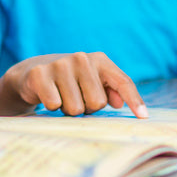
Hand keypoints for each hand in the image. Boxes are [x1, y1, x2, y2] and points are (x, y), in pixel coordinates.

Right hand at [2, 52, 147, 117]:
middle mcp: (81, 58)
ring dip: (68, 109)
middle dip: (87, 108)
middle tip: (76, 99)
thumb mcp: (93, 83)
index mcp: (100, 60)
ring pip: (75, 108)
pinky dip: (52, 106)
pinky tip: (48, 96)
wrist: (33, 73)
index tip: (143, 117)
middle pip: (97, 102)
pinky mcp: (40, 74)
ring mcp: (60, 64)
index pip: (122, 82)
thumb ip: (111, 90)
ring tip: (62, 97)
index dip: (134, 100)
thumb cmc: (71, 82)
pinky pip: (54, 104)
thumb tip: (119, 103)